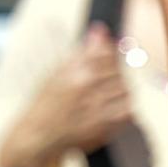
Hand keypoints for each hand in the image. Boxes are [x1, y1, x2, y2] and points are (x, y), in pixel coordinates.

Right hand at [19, 24, 135, 157]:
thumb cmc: (45, 104)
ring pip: (124, 89)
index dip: (109, 48)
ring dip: (118, 90)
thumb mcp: (56, 73)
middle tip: (100, 79)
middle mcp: (88, 88)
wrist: (39, 136)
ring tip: (101, 95)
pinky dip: (122, 108)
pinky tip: (108, 108)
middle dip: (112, 71)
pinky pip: (128, 110)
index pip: (105, 52)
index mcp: (74, 72)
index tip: (108, 47)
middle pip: (117, 70)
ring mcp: (98, 107)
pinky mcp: (107, 126)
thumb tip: (99, 30)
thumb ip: (82, 52)